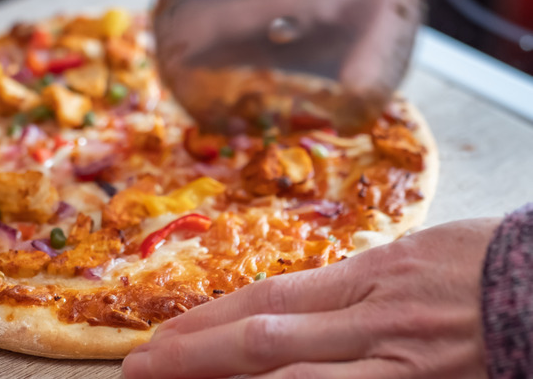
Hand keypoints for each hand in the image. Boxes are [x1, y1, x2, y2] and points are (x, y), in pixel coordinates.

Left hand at [122, 218, 499, 378]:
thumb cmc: (481, 263)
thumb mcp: (406, 258)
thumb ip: (349, 285)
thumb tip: (294, 303)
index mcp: (364, 276)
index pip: (265, 298)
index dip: (208, 316)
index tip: (163, 332)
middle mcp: (369, 318)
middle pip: (264, 338)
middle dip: (196, 354)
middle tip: (141, 365)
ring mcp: (394, 362)